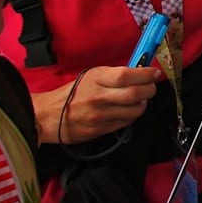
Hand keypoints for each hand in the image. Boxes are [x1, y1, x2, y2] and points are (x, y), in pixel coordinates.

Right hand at [35, 66, 157, 144]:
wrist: (47, 116)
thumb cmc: (70, 94)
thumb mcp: (90, 77)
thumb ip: (113, 75)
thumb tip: (139, 72)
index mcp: (95, 79)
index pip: (127, 75)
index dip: (145, 74)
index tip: (154, 73)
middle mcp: (98, 97)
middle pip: (135, 93)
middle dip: (150, 90)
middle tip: (151, 87)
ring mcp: (100, 115)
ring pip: (135, 110)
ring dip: (143, 104)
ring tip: (140, 100)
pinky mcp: (100, 130)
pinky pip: (126, 123)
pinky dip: (132, 116)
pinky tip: (129, 110)